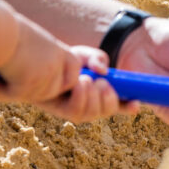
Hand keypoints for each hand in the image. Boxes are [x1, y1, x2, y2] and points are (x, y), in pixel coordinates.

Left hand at [0, 8, 134, 122]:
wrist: (32, 61)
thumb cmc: (59, 59)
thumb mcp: (82, 55)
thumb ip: (97, 58)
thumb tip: (103, 71)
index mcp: (97, 94)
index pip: (117, 104)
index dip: (128, 107)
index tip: (137, 104)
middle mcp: (86, 104)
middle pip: (105, 111)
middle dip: (109, 99)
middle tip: (103, 83)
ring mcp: (72, 108)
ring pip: (90, 114)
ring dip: (93, 98)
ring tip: (87, 80)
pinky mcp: (58, 109)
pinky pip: (74, 111)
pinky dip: (81, 97)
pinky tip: (79, 82)